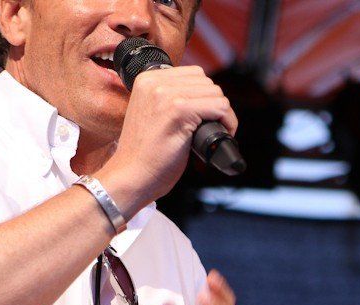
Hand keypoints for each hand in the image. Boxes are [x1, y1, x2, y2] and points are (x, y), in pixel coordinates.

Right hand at [96, 66, 237, 218]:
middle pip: (207, 83)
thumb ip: (170, 100)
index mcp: (147, 79)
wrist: (131, 175)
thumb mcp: (153, 115)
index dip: (206, 95)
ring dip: (224, 114)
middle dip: (217, 105)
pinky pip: (219, 107)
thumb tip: (202, 98)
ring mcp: (166, 95)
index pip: (194, 74)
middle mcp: (155, 82)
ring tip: (218, 132)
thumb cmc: (145, 153)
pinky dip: (228, 122)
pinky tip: (222, 134)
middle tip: (216, 126)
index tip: (208, 115)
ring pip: (216, 94)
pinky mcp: (179, 111)